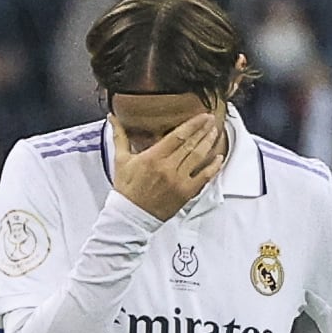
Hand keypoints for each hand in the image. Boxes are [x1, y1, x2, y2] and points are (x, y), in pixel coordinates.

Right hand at [110, 111, 225, 220]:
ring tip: (214, 132)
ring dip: (209, 142)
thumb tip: (112, 118)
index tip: (202, 116)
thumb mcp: (121, 160)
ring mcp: (178, 180)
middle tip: (211, 120)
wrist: (130, 216)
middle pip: (191, 143)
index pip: (178, 135)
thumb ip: (120, 137)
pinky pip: (205, 176)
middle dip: (204, 130)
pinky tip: (218, 157)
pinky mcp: (185, 192)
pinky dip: (214, 166)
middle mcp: (167, 167)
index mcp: (152, 157)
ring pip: (199, 156)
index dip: (193, 124)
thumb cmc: (126, 189)